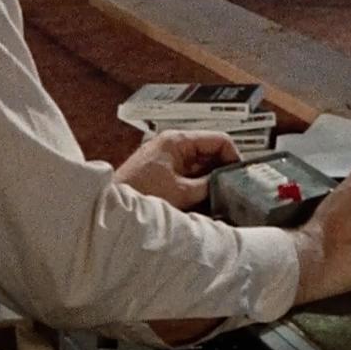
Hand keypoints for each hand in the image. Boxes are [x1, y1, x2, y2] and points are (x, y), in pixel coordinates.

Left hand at [112, 130, 240, 210]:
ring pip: (202, 166)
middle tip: (236, 191)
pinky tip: (205, 202)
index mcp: (178, 140)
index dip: (234, 157)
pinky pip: (190, 177)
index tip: (242, 177)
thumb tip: (228, 187)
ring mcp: (169, 159)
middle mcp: (174, 145)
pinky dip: (199, 188)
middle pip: (211, 153)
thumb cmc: (139, 194)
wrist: (109, 209)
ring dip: (211, 182)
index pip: (219, 140)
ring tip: (222, 199)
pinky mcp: (164, 173)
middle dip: (223, 172)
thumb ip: (208, 186)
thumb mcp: (182, 192)